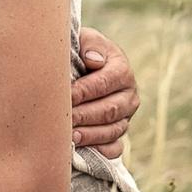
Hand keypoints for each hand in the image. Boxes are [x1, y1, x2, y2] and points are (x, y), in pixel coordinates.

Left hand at [71, 26, 137, 157]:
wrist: (85, 67)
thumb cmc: (80, 53)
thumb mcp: (85, 40)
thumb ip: (89, 44)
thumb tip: (93, 60)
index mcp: (122, 71)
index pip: (104, 83)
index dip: (83, 91)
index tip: (65, 96)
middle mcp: (129, 96)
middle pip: (109, 110)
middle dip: (84, 116)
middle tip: (63, 120)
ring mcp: (126, 117)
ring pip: (112, 131)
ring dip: (89, 135)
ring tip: (69, 138)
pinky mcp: (118, 134)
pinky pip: (114, 148)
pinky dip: (100, 151)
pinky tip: (82, 151)